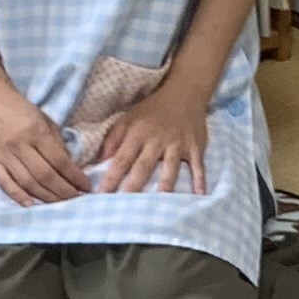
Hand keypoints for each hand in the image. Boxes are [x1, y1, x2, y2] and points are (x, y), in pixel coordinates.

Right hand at [0, 90, 83, 207]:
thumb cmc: (21, 110)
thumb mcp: (44, 120)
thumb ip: (57, 143)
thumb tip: (70, 169)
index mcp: (36, 131)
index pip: (59, 160)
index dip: (74, 177)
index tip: (86, 187)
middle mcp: (19, 145)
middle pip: (45, 175)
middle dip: (63, 191)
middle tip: (76, 200)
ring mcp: (4, 155)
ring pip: (27, 182)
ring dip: (46, 197)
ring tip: (60, 205)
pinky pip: (5, 183)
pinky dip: (18, 196)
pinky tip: (32, 205)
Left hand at [89, 83, 211, 194]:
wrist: (184, 93)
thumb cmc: (152, 110)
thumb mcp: (127, 119)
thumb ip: (113, 140)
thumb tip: (99, 161)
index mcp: (137, 134)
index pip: (121, 159)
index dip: (111, 177)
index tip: (101, 195)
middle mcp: (156, 141)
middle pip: (143, 166)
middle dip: (134, 185)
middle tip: (125, 205)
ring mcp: (177, 144)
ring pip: (170, 167)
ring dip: (166, 183)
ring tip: (161, 200)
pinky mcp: (195, 147)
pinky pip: (197, 165)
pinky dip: (200, 179)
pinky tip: (200, 194)